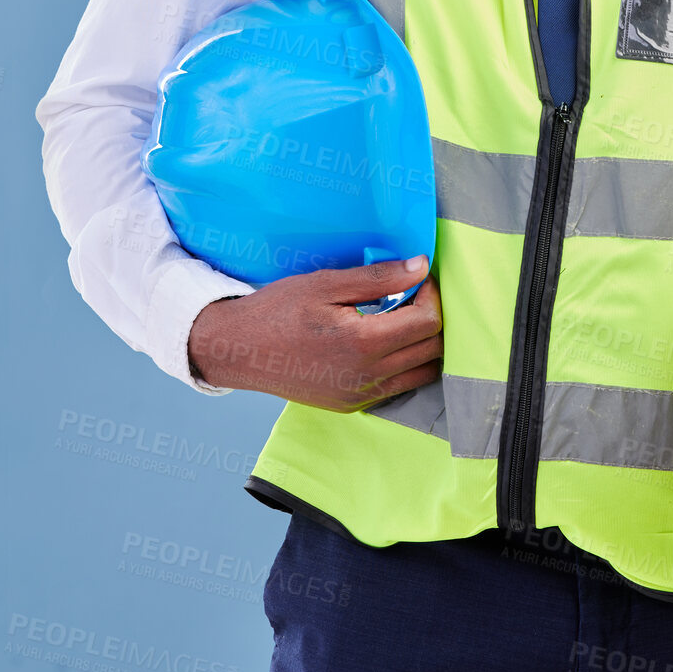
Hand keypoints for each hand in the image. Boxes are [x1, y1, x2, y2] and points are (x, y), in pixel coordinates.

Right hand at [187, 256, 441, 412]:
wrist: (240, 350)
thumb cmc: (279, 310)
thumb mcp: (327, 283)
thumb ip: (379, 277)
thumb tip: (420, 266)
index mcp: (363, 343)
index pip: (428, 322)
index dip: (432, 294)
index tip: (418, 277)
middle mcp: (367, 377)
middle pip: (432, 349)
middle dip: (431, 317)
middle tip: (412, 295)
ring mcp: (360, 396)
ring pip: (422, 373)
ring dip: (423, 344)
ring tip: (401, 318)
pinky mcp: (352, 405)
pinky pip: (399, 388)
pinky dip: (405, 364)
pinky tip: (384, 341)